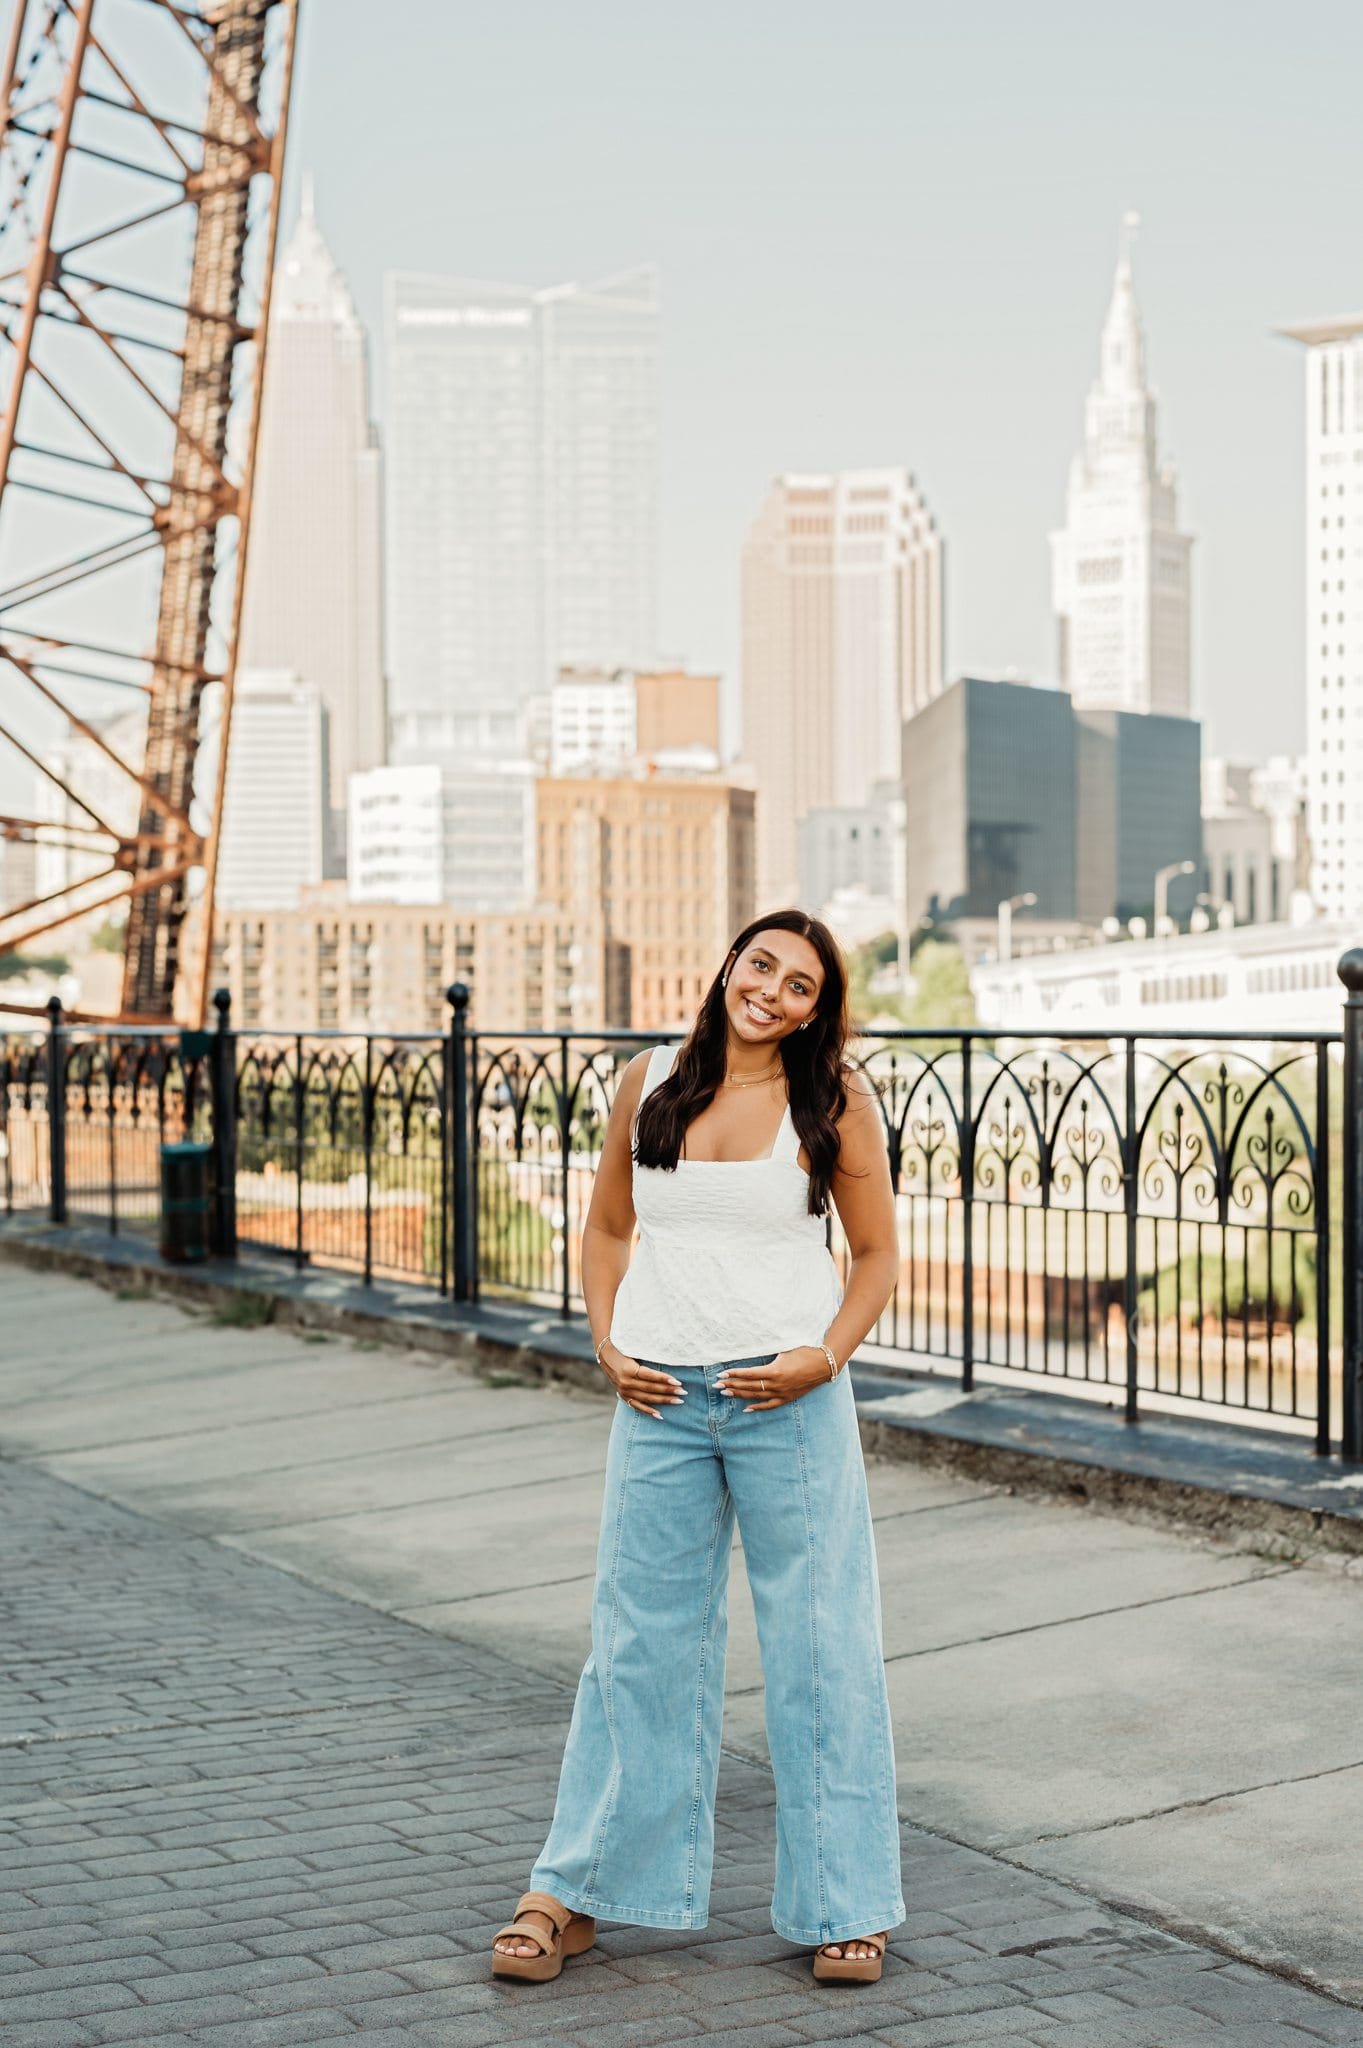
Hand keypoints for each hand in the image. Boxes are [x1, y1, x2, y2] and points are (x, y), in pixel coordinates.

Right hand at [597, 1340, 684, 1418]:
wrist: (604, 1354)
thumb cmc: (623, 1347)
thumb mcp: (632, 1348)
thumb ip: (647, 1353)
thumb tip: (667, 1354)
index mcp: (628, 1369)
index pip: (650, 1376)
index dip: (664, 1379)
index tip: (678, 1381)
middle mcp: (625, 1382)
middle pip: (651, 1388)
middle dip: (668, 1390)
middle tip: (684, 1392)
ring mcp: (624, 1390)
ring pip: (647, 1398)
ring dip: (664, 1400)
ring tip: (678, 1401)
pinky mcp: (623, 1395)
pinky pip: (637, 1406)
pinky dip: (649, 1411)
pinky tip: (660, 1415)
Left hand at [716, 1347, 830, 1411]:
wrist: (824, 1364)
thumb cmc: (804, 1352)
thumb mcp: (784, 1349)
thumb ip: (768, 1353)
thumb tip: (750, 1347)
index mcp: (775, 1371)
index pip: (748, 1374)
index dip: (733, 1374)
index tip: (721, 1373)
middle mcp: (776, 1384)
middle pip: (749, 1386)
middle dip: (731, 1385)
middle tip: (717, 1385)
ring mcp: (782, 1393)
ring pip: (756, 1396)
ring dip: (740, 1394)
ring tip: (726, 1393)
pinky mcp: (787, 1398)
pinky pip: (770, 1406)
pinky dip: (757, 1407)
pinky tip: (746, 1409)